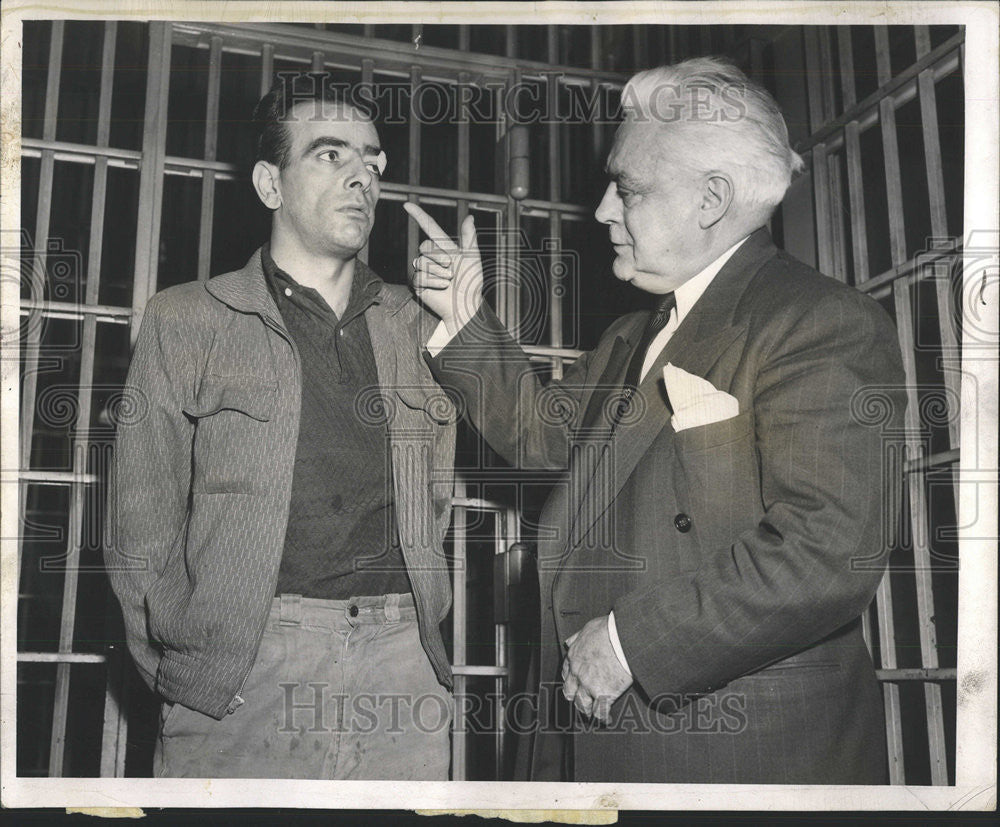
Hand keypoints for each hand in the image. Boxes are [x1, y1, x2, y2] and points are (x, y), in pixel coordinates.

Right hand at [403, 202, 483, 335]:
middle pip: (425, 245)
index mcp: (444, 247)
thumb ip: (470, 238)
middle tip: (452, 270)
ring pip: (422, 261)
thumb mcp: (472, 258)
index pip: (429, 227)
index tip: (407, 204)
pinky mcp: (418, 284)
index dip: (418, 215)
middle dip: (440, 257)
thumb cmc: (471, 283)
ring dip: (439, 272)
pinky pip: (419, 276)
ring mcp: (424, 270)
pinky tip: (441, 288)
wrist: (465, 305)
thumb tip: (470, 217)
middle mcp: (432, 256)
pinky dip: (434, 282)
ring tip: (449, 281)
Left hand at [561, 615, 632, 722]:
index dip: (571, 680)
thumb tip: (569, 642)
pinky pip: (600, 712)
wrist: (623, 638)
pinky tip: (605, 719)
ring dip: (587, 710)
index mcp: (574, 657)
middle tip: (581, 701)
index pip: (566, 673)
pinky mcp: (604, 694)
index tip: (575, 684)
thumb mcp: (588, 628)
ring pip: (582, 705)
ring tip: (592, 712)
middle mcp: (578, 673)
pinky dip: (602, 718)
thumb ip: (577, 637)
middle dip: (575, 698)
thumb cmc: (609, 631)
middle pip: (570, 692)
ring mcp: (589, 685)